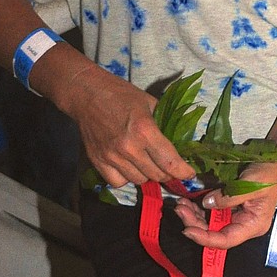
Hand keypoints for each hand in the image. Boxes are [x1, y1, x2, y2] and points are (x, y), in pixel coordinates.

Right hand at [64, 64, 194, 187]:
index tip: (189, 174)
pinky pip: (118, 182)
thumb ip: (164, 123)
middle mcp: (129, 147)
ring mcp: (111, 157)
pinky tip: (128, 166)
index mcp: (145, 130)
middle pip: (156, 175)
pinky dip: (126, 177)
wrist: (87, 94)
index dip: (183, 172)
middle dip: (167, 173)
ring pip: (139, 181)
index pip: (170, 162)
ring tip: (147, 163)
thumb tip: (180, 142)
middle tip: (169, 166)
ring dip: (147, 175)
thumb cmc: (121, 94)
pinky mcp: (98, 161)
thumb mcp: (150, 103)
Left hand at [173, 161, 276, 249]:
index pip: (226, 240)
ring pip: (210, 223)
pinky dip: (199, 208)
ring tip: (181, 204)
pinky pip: (211, 211)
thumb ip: (229, 197)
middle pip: (215, 232)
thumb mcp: (250, 185)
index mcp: (252, 226)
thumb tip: (207, 203)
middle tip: (180, 209)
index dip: (205, 238)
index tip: (187, 230)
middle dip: (195, 223)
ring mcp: (235, 216)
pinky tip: (189, 201)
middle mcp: (242, 224)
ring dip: (194, 215)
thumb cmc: (269, 174)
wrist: (276, 161)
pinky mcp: (229, 206)